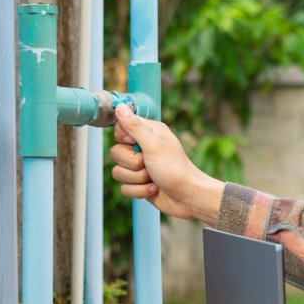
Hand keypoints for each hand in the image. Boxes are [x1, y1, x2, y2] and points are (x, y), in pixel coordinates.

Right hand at [109, 104, 223, 223]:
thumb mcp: (154, 145)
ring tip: (153, 178)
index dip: (123, 138)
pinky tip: (153, 189)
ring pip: (118, 172)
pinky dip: (139, 191)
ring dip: (137, 179)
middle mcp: (142, 148)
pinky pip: (124, 187)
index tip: (135, 144)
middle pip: (116, 152)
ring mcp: (139, 167)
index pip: (120, 128)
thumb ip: (134, 127)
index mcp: (148, 133)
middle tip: (148, 164)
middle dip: (132, 164)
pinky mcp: (138, 183)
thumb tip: (119, 107)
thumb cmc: (176, 169)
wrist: (188, 197)